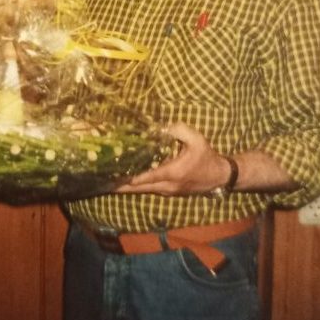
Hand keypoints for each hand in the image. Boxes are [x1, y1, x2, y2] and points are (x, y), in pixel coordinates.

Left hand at [116, 122, 230, 195]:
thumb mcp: (196, 139)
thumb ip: (179, 130)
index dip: (127, 177)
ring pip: (142, 190)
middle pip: (138, 187)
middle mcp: (167, 186)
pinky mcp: (168, 192)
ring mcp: (167, 191)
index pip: (145, 176)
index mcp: (172, 173)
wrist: (218, 176)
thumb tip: (162, 126)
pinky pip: (148, 189)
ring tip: (108, 182)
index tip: (111, 175)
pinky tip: (125, 182)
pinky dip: (136, 186)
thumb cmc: (206, 156)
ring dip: (126, 187)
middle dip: (120, 185)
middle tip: (101, 182)